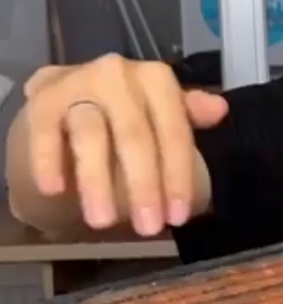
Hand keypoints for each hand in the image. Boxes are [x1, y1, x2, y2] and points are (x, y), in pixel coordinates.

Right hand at [22, 54, 227, 234]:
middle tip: (148, 228)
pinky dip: (48, 161)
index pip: (174, 132)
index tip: (178, 217)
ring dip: (98, 182)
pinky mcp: (42, 99)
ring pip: (91, 135)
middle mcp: (118, 75)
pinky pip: (45, 133)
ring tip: (103, 222)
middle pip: (136, 136)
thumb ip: (188, 116)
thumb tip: (219, 109)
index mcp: (157, 80)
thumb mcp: (161, 114)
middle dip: (144, 186)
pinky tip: (55, 190)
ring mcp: (78, 84)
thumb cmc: (125, 115)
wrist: (68, 101)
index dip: (177, 176)